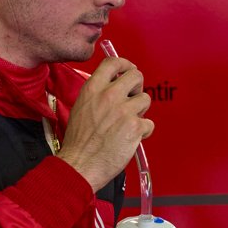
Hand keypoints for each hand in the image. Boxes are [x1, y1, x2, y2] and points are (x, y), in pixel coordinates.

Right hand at [56, 56, 152, 191]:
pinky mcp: (135, 127)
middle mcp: (109, 96)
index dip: (125, 64)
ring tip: (129, 122)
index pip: (113, 63)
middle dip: (137, 86)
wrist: (80, 164)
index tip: (128, 69)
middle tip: (133, 98)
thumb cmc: (78, 142)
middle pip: (136, 75)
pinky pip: (149, 123)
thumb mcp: (80, 108)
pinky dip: (143, 131)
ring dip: (141, 110)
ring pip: (146, 99)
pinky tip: (131, 138)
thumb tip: (112, 87)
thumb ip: (97, 95)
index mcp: (93, 90)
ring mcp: (123, 111)